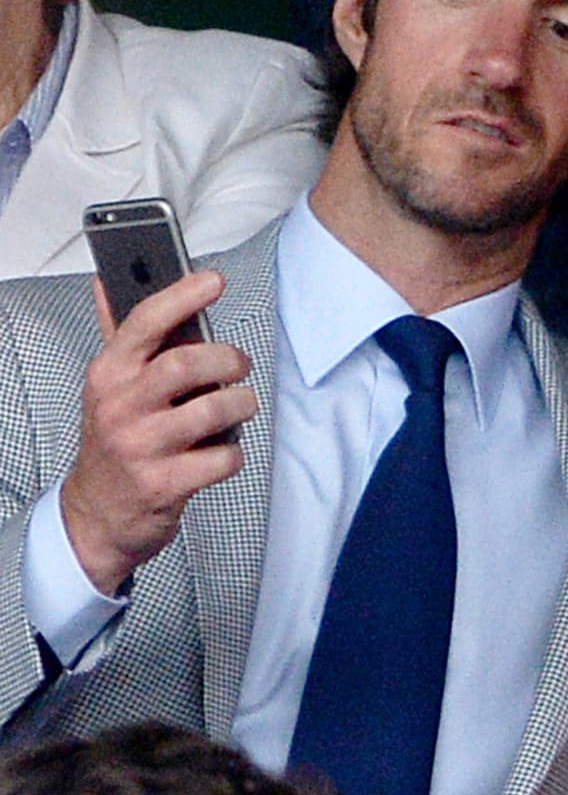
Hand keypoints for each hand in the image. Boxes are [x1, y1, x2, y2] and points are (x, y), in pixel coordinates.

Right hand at [61, 271, 256, 595]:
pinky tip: (221, 451)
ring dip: (241, 404)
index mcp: (109, 374)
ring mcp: (141, 448)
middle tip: (239, 365)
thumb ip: (119, 334)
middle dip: (228, 359)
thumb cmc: (118, 435)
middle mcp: (120, 407)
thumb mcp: (111, 385)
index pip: (144, 323)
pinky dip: (234, 453)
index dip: (182, 296)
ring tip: (238, 406)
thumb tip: (107, 281)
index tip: (214, 280)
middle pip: (188, 364)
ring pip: (215, 410)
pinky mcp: (164, 484)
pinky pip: (224, 458)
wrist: (99, 513)